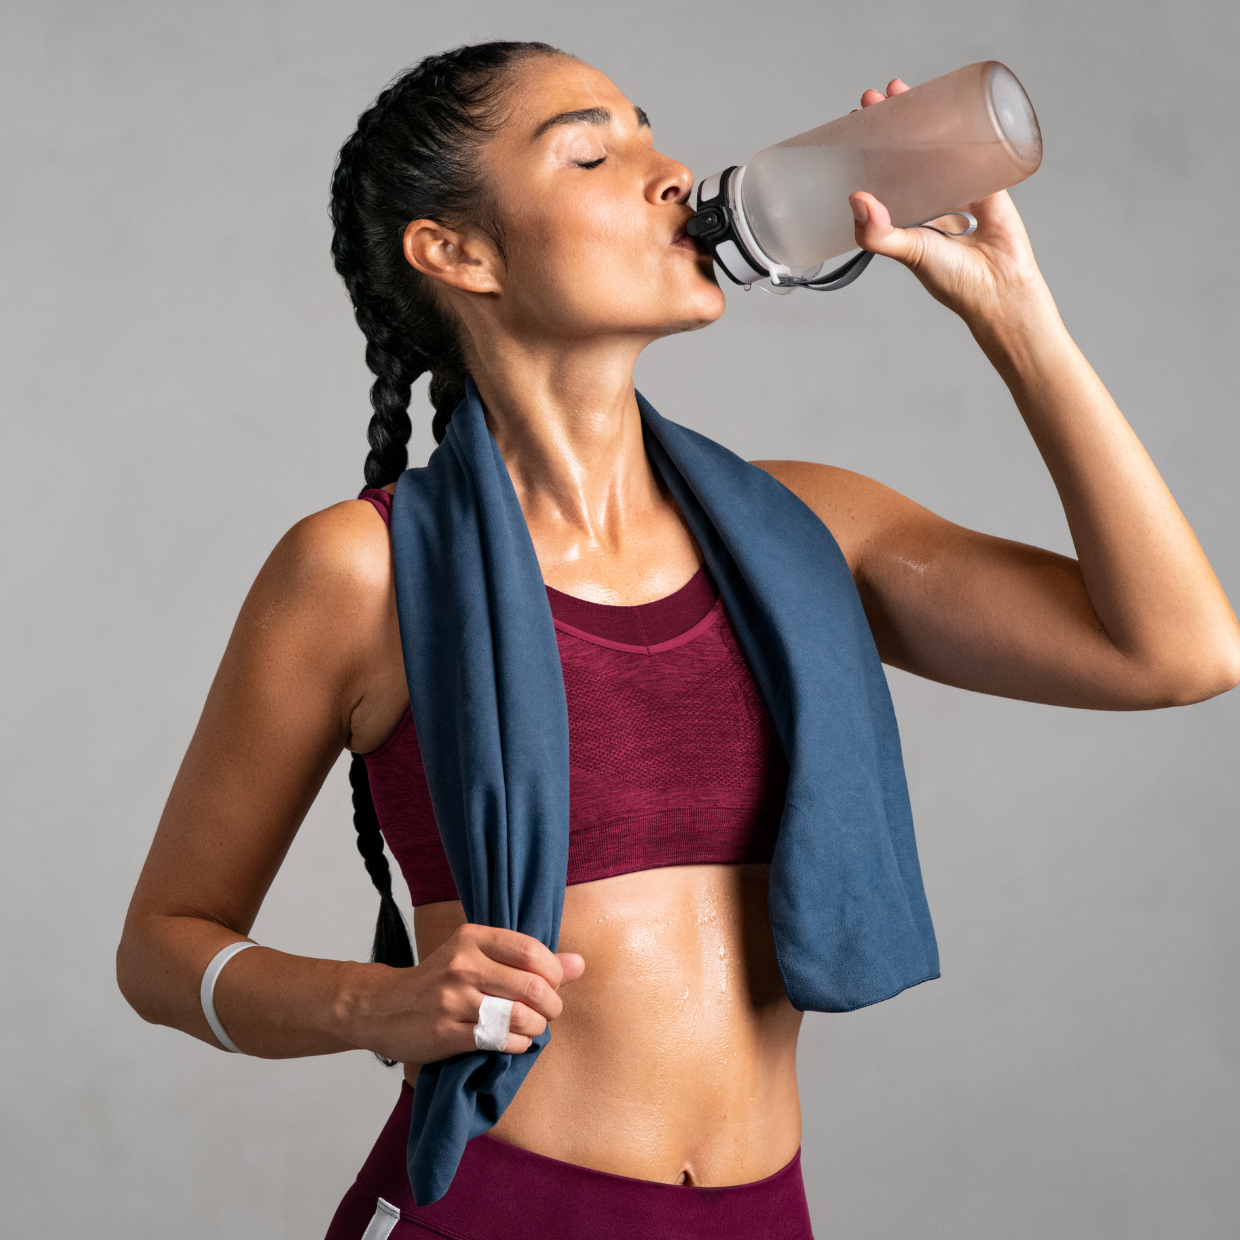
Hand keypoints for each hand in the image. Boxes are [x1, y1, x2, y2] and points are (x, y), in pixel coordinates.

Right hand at [349, 923, 584, 1062]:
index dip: (554, 972)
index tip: (553, 984)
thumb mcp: (478, 956)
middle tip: (548, 1011)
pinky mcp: (446, 1033)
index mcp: (472, 938)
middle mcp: (462, 965)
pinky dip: (516, 1044)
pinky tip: (512, 1041)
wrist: (382, 1007)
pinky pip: (500, 1041)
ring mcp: (453, 999)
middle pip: (532, 986)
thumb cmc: (440, 980)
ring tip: (531, 1027)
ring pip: (519, 1016)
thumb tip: (579, 964)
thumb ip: (528, 960)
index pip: (532, 951)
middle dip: (552, 1005)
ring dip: (536, 1027)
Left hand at [847, 79, 1049, 326]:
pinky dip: (966, 127)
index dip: (867, 149)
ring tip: (904, 90)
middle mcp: (928, 201)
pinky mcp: (989, 183)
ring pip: (938, 146)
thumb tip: (855, 199)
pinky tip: (954, 102)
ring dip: (924, 117)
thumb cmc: (953, 280)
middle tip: (878, 97)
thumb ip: (880, 234)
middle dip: (892, 123)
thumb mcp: (909, 252)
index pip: (880, 174)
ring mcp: (958, 189)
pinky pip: (975, 149)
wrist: (1002, 289)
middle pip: (906, 152)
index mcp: (905, 217)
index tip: (855, 122)